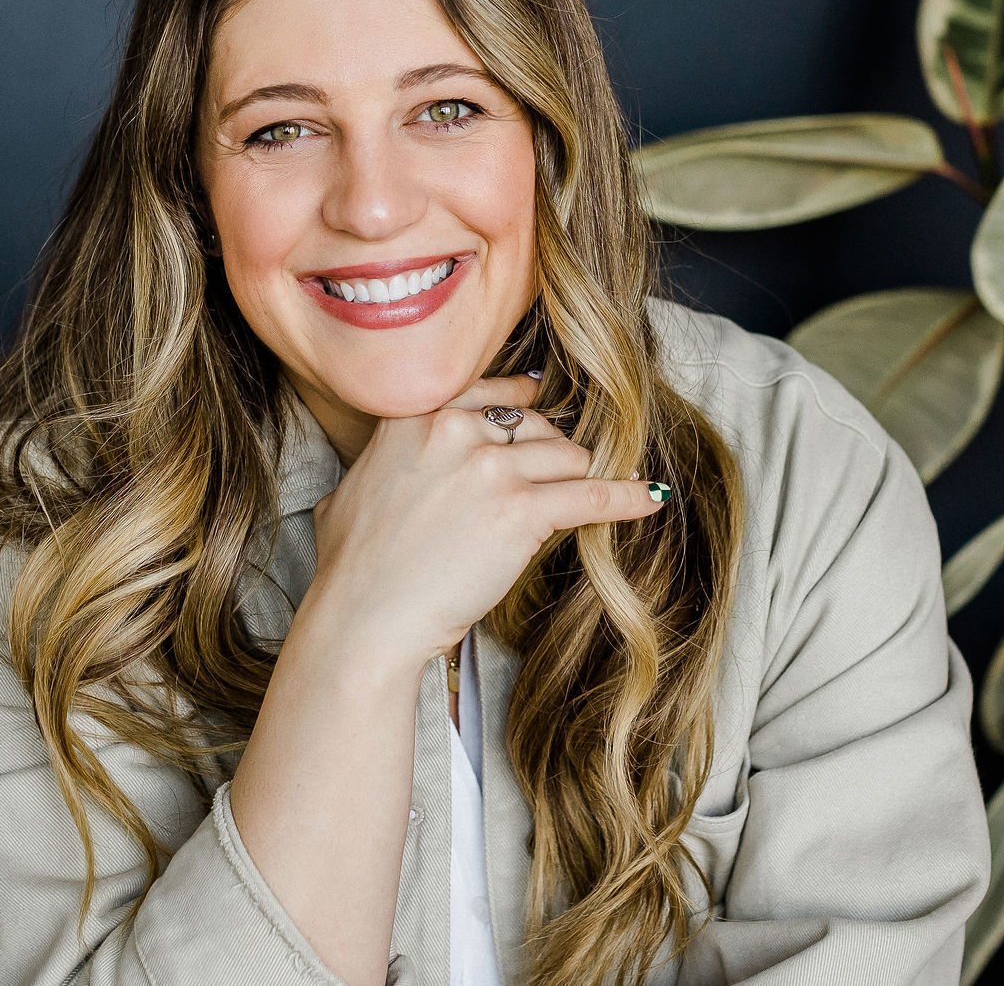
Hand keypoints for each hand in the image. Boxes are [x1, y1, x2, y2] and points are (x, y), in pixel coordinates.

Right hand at [302, 373, 666, 666]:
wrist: (364, 615)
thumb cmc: (353, 564)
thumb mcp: (354, 486)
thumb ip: (391, 456)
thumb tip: (400, 461)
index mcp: (417, 416)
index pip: (490, 389)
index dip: (521, 404)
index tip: (539, 408)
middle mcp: (457, 430)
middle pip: (536, 424)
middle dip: (548, 454)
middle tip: (551, 482)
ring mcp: (493, 467)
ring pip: (568, 454)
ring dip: (577, 479)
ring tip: (588, 496)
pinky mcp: (524, 510)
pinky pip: (595, 493)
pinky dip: (627, 497)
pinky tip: (650, 497)